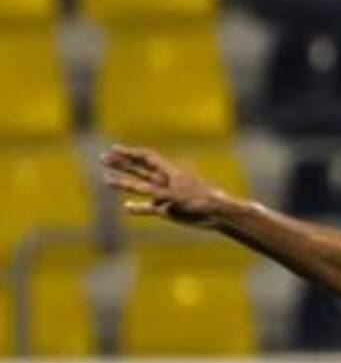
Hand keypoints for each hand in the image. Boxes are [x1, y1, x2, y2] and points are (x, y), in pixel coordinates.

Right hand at [100, 144, 229, 226]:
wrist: (217, 214)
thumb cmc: (201, 200)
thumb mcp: (177, 196)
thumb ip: (158, 195)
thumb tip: (140, 196)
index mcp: (169, 171)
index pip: (146, 157)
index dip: (130, 152)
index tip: (114, 148)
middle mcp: (164, 181)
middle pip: (139, 169)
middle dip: (122, 163)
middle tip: (103, 157)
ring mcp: (164, 196)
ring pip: (139, 187)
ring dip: (123, 183)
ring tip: (106, 179)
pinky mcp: (166, 210)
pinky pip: (148, 208)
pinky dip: (138, 208)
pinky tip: (126, 207)